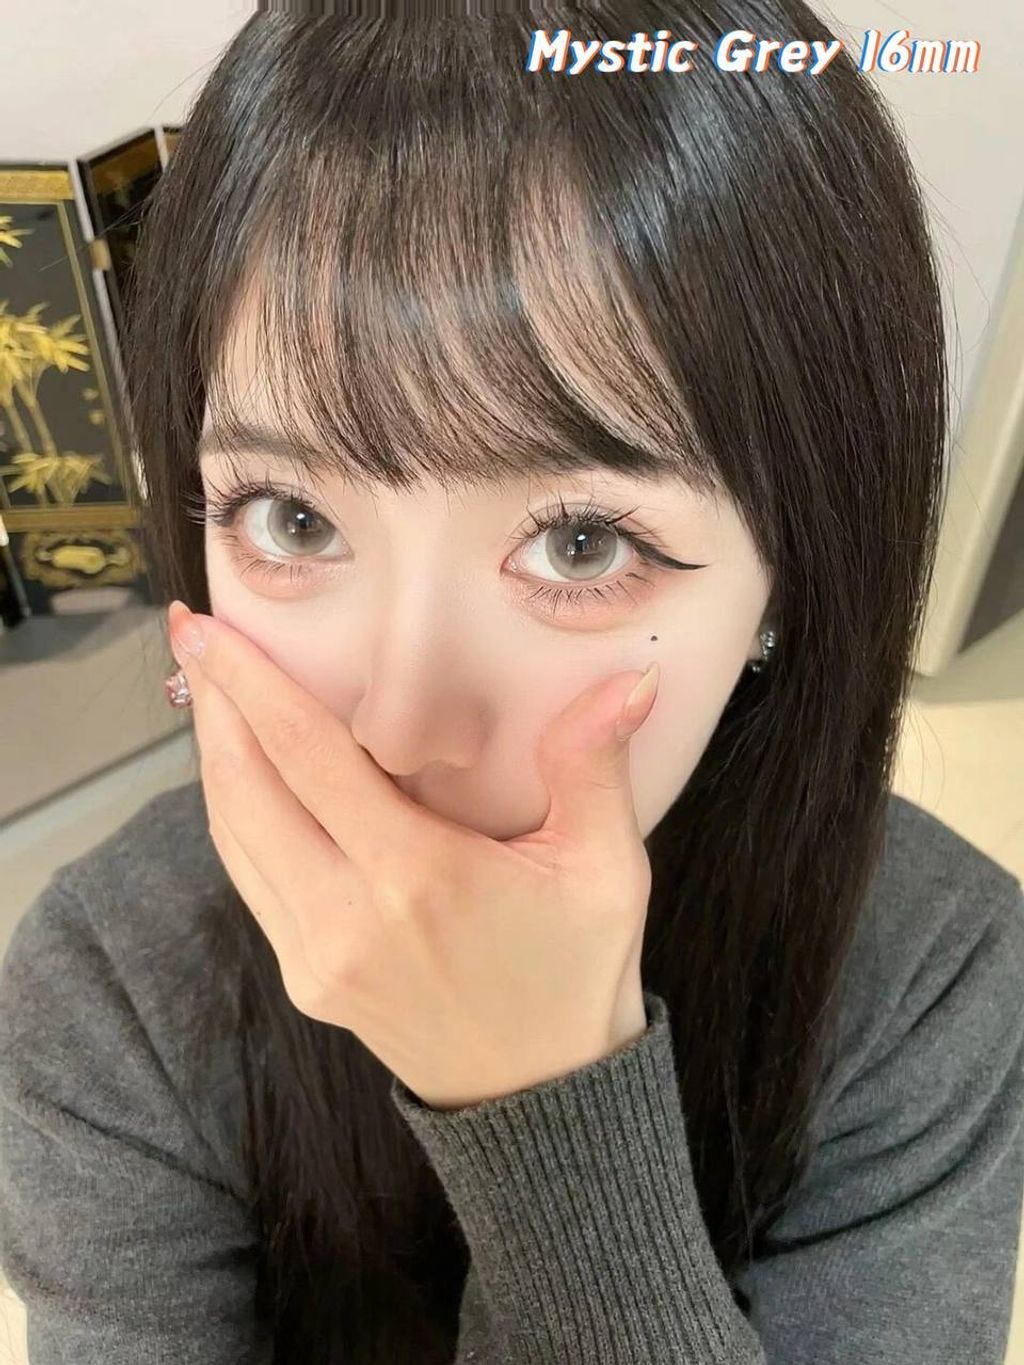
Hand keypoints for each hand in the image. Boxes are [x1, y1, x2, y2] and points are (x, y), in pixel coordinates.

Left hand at [167, 601, 658, 1110]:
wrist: (543, 1101)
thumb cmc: (577, 975)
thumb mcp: (607, 871)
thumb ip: (595, 767)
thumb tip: (628, 680)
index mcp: (417, 879)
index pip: (307, 759)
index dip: (250, 687)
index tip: (207, 629)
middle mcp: (347, 918)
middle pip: (246, 790)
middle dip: (213, 705)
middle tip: (195, 635)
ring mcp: (314, 957)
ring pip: (233, 836)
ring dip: (215, 756)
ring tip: (210, 689)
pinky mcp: (305, 979)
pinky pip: (249, 878)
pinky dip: (235, 813)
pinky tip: (242, 772)